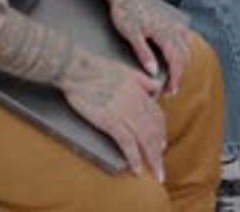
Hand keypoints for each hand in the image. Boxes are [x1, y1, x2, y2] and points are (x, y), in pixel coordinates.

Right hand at [59, 51, 165, 178]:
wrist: (77, 68)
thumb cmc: (96, 67)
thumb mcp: (125, 69)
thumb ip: (142, 79)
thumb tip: (155, 89)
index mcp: (140, 90)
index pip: (157, 116)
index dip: (161, 132)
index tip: (161, 143)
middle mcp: (136, 102)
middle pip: (154, 131)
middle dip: (159, 150)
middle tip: (160, 165)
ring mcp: (124, 112)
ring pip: (145, 139)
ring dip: (153, 158)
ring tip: (156, 172)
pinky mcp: (110, 120)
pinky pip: (127, 143)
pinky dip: (134, 158)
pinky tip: (136, 168)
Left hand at [110, 0, 189, 95]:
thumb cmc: (125, 12)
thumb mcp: (131, 34)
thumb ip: (143, 53)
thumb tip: (153, 72)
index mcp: (164, 32)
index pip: (175, 61)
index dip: (175, 79)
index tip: (170, 91)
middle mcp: (171, 27)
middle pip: (182, 56)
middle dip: (178, 75)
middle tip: (169, 90)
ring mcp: (171, 23)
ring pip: (184, 47)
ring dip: (181, 63)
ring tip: (172, 77)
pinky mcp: (169, 19)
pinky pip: (182, 37)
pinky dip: (182, 49)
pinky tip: (176, 55)